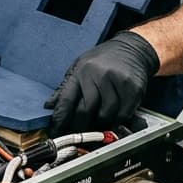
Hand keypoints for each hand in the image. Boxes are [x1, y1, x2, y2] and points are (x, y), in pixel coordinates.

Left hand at [43, 31, 159, 135]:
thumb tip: (49, 105)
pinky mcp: (133, 88)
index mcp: (81, 71)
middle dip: (80, 127)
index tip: (55, 132)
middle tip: (78, 134)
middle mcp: (99, 75)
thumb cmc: (103, 59)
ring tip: (98, 125)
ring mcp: (117, 81)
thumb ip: (65, 87)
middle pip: (86, 111)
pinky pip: (123, 114)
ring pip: (106, 115)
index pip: (66, 100)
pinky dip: (116, 121)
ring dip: (100, 126)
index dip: (59, 120)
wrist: (132, 48)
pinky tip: (114, 117)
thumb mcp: (79, 66)